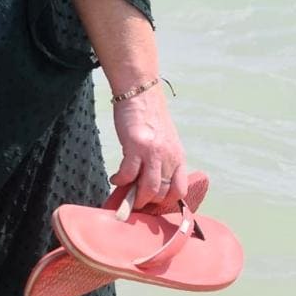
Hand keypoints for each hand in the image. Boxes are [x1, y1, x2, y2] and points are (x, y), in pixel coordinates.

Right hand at [109, 86, 187, 211]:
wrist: (140, 93)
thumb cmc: (149, 116)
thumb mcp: (165, 141)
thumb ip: (162, 160)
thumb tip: (150, 183)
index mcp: (178, 156)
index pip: (180, 190)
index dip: (166, 201)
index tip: (153, 203)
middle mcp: (169, 157)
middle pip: (162, 193)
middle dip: (148, 202)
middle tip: (134, 202)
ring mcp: (153, 153)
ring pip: (149, 188)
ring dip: (135, 198)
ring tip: (126, 196)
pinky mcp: (135, 146)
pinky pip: (128, 174)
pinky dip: (120, 181)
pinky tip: (115, 178)